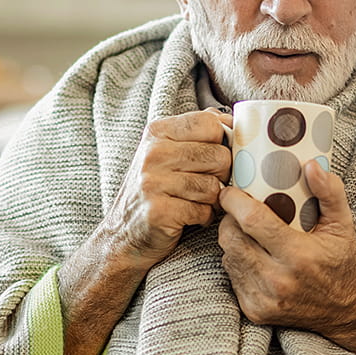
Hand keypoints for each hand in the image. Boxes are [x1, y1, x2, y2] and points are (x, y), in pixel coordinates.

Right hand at [96, 108, 231, 270]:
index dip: (224, 141)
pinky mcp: (158, 211)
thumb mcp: (167, 151)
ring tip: (196, 201)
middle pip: (219, 156)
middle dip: (221, 175)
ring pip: (214, 186)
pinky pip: (204, 211)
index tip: (217, 155)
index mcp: (157, 132)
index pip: (211, 123)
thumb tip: (232, 121)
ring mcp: (153, 182)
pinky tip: (189, 217)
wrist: (124, 233)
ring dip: (212, 200)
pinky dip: (203, 217)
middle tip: (206, 184)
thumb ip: (197, 132)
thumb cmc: (156, 189)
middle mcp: (153, 153)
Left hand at [217, 158, 355, 331]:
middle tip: (240, 210)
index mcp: (298, 256)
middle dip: (230, 219)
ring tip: (249, 232)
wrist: (347, 309)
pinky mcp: (254, 310)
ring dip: (232, 240)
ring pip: (228, 256)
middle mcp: (277, 280)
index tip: (230, 191)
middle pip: (231, 238)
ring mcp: (263, 298)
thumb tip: (310, 166)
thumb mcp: (343, 224)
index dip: (234, 201)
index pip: (251, 221)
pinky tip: (254, 256)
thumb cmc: (342, 262)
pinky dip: (237, 262)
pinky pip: (231, 276)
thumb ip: (330, 192)